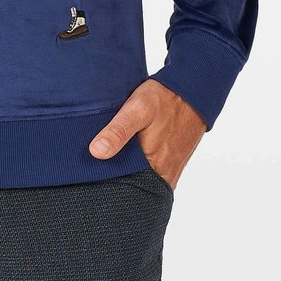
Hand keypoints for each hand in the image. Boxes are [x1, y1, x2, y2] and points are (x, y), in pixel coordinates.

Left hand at [88, 78, 206, 189]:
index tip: (88, 174)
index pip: (123, 187)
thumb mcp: (137, 108)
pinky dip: (139, 169)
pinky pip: (152, 175)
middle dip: (114, 180)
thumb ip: (118, 131)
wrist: (192, 92)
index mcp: (153, 166)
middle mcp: (163, 175)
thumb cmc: (164, 99)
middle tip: (96, 167)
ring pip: (141, 181)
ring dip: (127, 173)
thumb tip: (96, 152)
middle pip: (132, 186)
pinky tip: (128, 156)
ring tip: (110, 161)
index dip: (104, 181)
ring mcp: (169, 172)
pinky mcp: (171, 165)